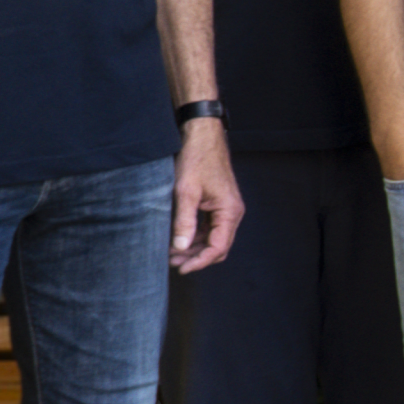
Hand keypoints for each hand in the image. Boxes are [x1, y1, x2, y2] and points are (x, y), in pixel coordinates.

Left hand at [170, 119, 243, 272]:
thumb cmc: (196, 159)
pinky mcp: (217, 204)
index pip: (218, 247)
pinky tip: (178, 238)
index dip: (200, 261)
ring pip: (213, 238)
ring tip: (171, 253)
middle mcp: (232, 212)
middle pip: (218, 246)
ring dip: (194, 248)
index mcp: (229, 211)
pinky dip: (195, 236)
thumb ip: (184, 222)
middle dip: (196, 257)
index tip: (182, 268)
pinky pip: (209, 227)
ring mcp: (226, 209)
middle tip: (173, 262)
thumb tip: (180, 248)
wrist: (201, 135)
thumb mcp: (186, 192)